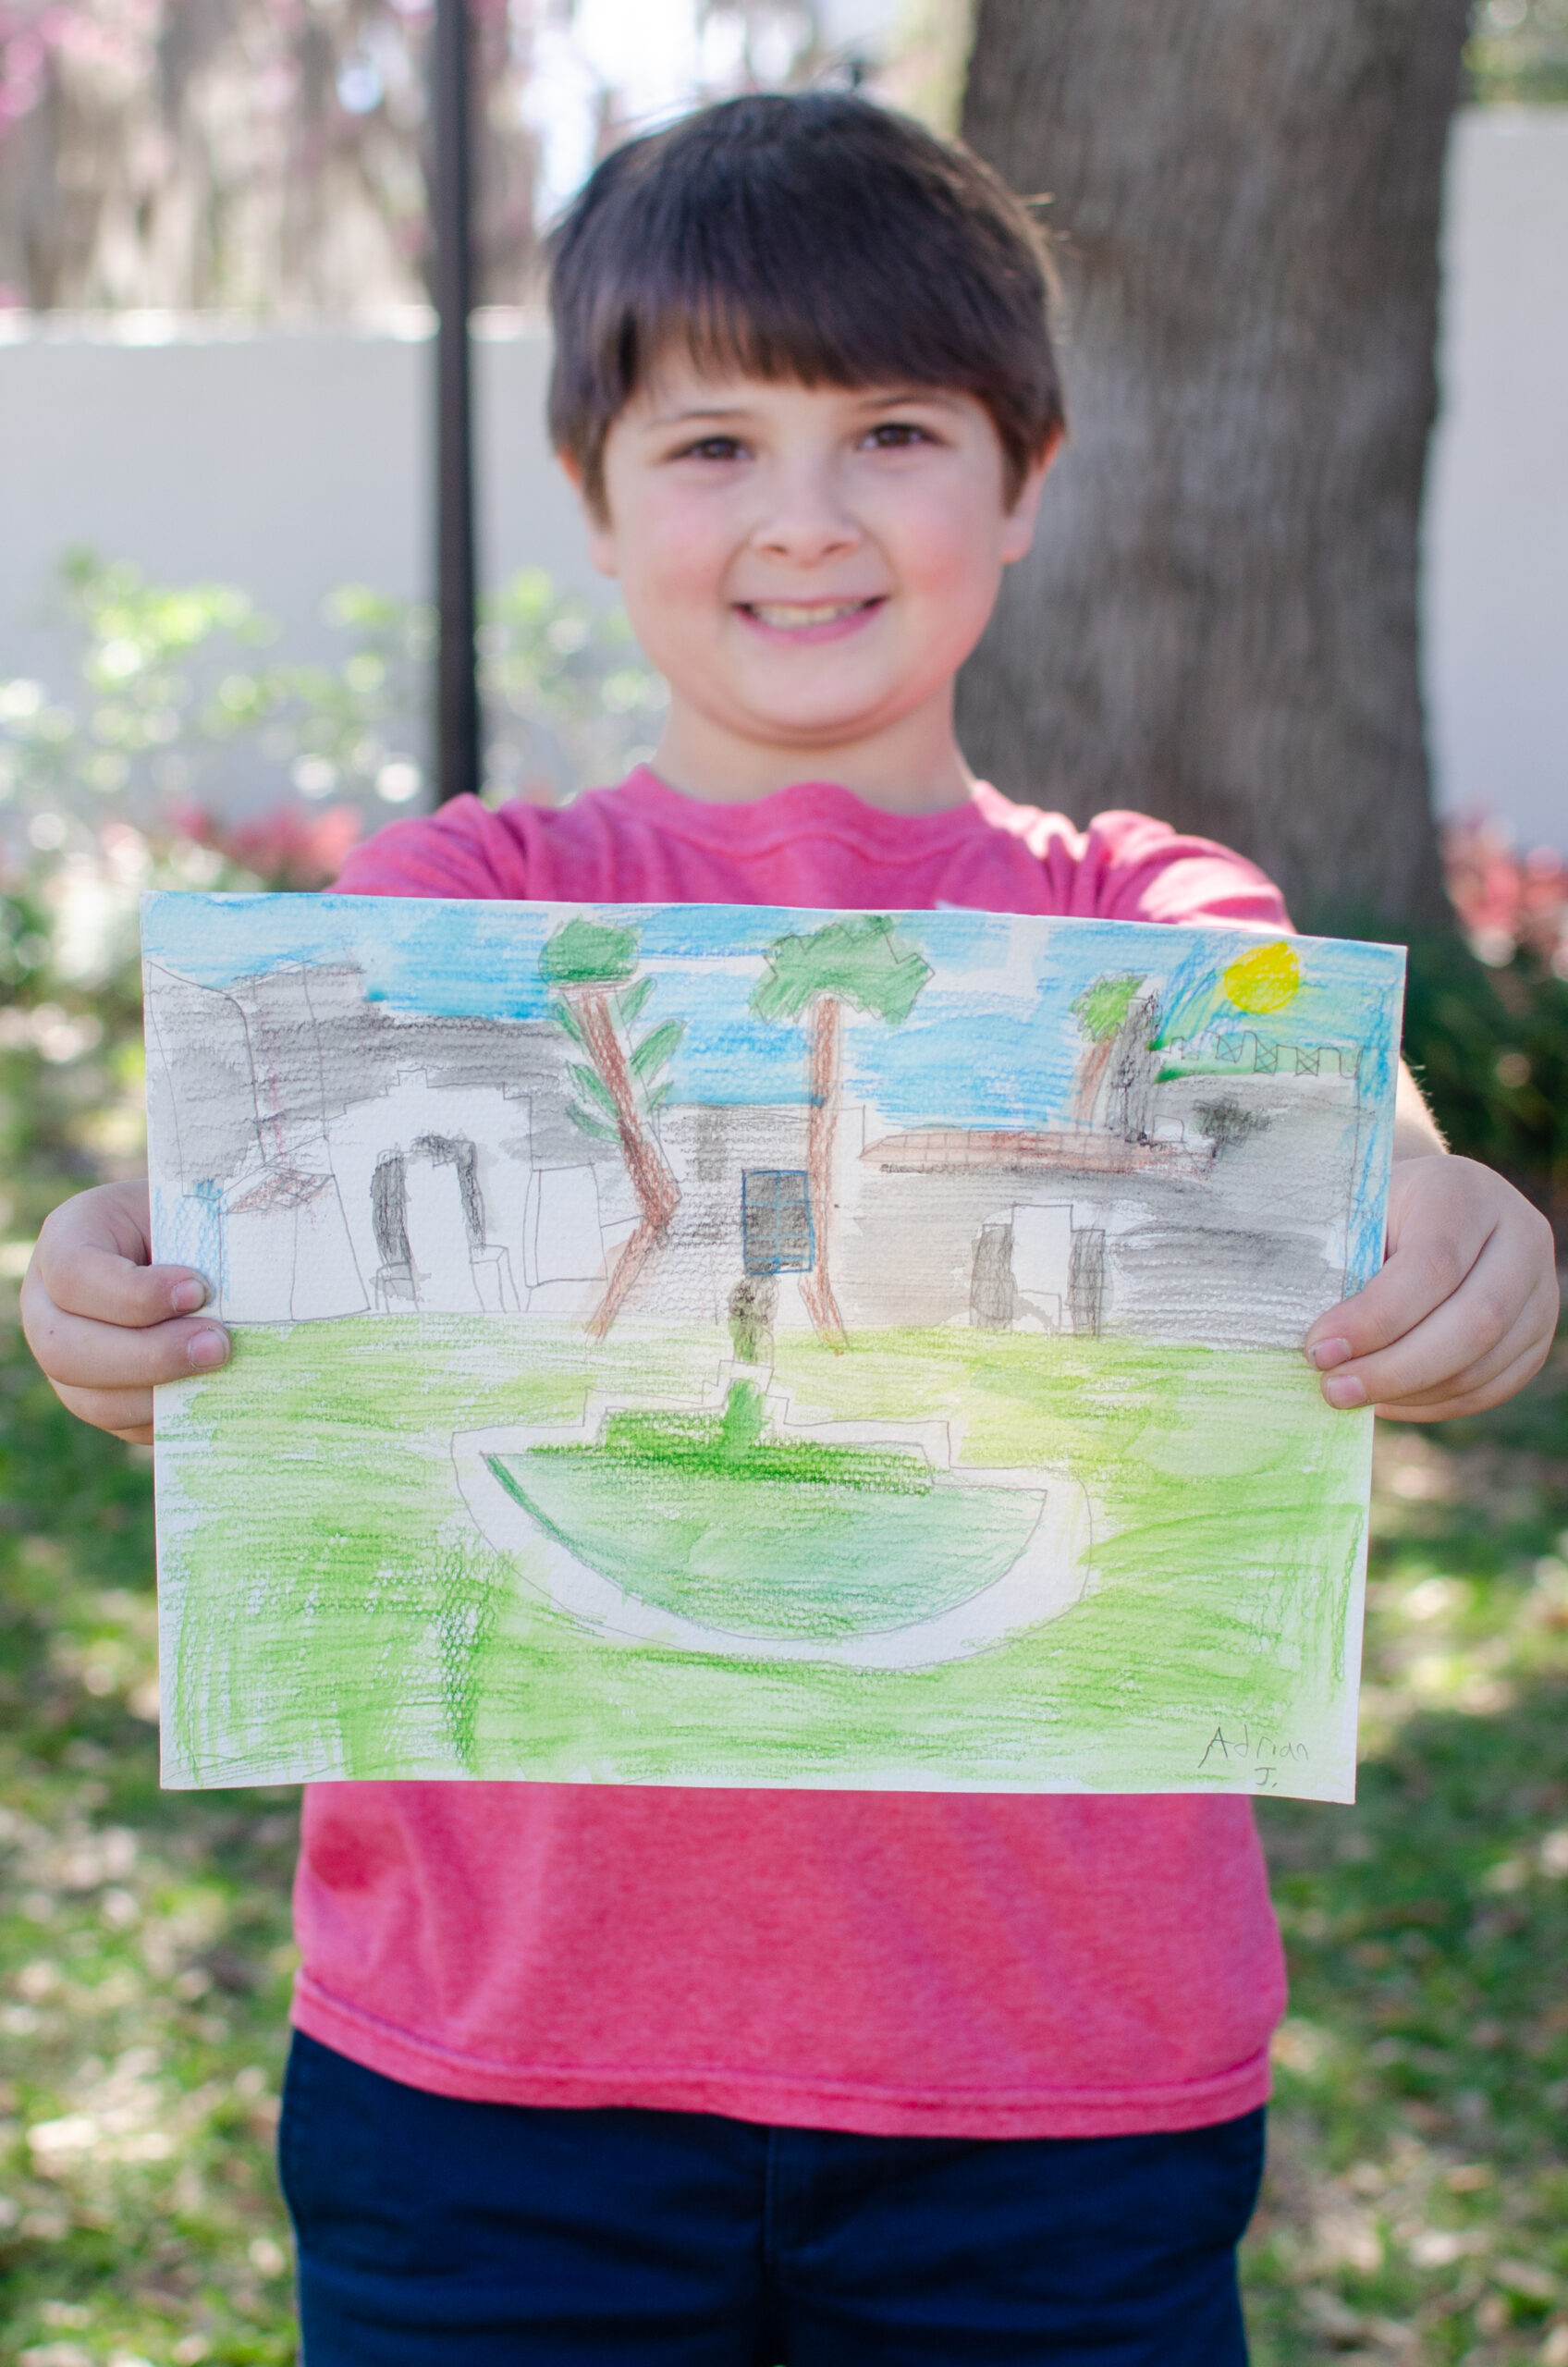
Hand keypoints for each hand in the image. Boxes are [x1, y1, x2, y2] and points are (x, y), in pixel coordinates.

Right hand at [20, 1180, 230, 1445]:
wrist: (194, 1246)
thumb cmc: (194, 1218)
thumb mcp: (193, 1210)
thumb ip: (206, 1240)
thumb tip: (237, 1293)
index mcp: (68, 1239)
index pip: (74, 1276)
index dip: (135, 1294)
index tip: (198, 1291)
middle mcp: (49, 1304)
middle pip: (64, 1350)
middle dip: (149, 1355)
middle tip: (218, 1345)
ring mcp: (67, 1356)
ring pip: (89, 1399)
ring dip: (161, 1392)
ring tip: (221, 1369)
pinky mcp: (98, 1396)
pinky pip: (124, 1423)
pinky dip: (170, 1416)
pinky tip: (213, 1393)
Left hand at [1304, 1156, 1558, 1421]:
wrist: (1430, 1205)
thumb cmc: (1376, 1213)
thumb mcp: (1355, 1216)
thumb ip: (1341, 1268)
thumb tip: (1321, 1347)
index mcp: (1465, 1194)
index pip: (1433, 1266)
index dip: (1375, 1319)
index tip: (1320, 1349)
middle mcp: (1520, 1238)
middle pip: (1475, 1321)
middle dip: (1396, 1369)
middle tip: (1335, 1389)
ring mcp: (1539, 1291)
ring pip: (1483, 1364)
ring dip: (1410, 1391)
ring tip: (1351, 1393)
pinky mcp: (1536, 1336)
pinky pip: (1490, 1388)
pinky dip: (1433, 1403)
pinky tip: (1387, 1399)